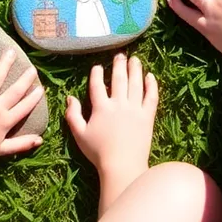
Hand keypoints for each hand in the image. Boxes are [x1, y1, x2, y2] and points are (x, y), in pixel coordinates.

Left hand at [0, 49, 44, 159]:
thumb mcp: (2, 149)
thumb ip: (21, 144)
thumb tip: (40, 140)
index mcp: (6, 120)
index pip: (24, 107)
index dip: (34, 98)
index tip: (41, 88)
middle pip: (15, 90)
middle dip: (26, 78)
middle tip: (32, 69)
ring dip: (4, 64)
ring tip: (10, 51)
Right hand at [65, 55, 156, 176]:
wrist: (122, 166)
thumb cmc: (99, 152)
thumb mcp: (80, 134)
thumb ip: (72, 115)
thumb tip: (70, 97)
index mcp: (101, 107)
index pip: (97, 84)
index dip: (96, 73)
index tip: (97, 66)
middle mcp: (118, 104)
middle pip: (119, 79)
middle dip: (119, 65)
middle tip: (120, 55)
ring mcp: (134, 109)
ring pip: (136, 83)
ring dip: (135, 69)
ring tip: (135, 59)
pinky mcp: (147, 116)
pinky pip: (151, 96)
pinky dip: (151, 85)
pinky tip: (150, 76)